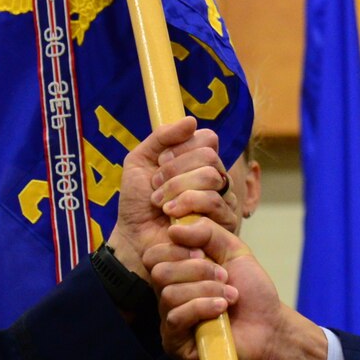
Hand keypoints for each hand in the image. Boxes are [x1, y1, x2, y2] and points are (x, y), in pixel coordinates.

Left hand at [105, 118, 233, 282]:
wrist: (134, 239)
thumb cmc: (137, 203)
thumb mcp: (139, 161)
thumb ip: (162, 137)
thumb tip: (192, 120)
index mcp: (199, 162)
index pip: (207, 139)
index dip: (181, 149)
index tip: (159, 163)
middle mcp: (216, 179)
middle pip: (209, 157)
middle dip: (175, 171)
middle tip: (155, 188)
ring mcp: (223, 201)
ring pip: (212, 178)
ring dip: (178, 189)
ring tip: (161, 205)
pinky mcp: (225, 223)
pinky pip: (214, 202)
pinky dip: (186, 205)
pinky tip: (171, 216)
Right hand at [143, 218, 329, 359]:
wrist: (270, 326)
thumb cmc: (251, 291)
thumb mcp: (233, 250)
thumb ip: (207, 232)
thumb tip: (174, 229)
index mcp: (177, 273)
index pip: (153, 255)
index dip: (177, 249)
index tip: (204, 254)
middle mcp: (167, 296)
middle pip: (159, 272)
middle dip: (196, 270)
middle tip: (224, 277)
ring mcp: (169, 321)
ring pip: (169, 294)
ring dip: (206, 290)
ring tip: (230, 297)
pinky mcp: (174, 343)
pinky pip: (176, 317)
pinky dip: (202, 307)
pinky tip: (222, 310)